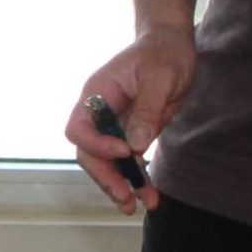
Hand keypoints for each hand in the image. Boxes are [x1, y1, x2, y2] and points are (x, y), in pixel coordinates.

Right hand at [65, 26, 197, 214]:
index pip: (79, 128)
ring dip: (120, 185)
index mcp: (96, 94)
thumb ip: (146, 110)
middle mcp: (99, 113)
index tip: (126, 150)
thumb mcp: (160, 77)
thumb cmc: (164, 52)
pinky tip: (148, 196)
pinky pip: (127, 161)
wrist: (172, 45)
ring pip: (106, 162)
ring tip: (135, 206)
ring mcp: (114, 124)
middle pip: (89, 153)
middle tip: (126, 198)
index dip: (97, 144)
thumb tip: (135, 145)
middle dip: (106, 177)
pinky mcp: (131, 133)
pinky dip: (136, 179)